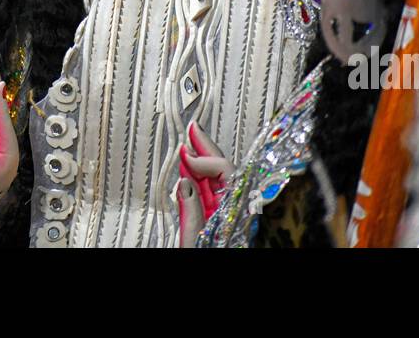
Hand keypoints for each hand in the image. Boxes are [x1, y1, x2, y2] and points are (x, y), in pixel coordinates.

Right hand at [177, 122, 228, 247]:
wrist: (216, 289)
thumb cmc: (212, 259)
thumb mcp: (197, 241)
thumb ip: (191, 212)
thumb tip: (184, 181)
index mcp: (234, 211)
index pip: (225, 171)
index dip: (206, 157)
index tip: (186, 152)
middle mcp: (233, 210)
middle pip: (224, 170)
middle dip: (206, 148)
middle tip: (193, 128)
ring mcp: (227, 216)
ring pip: (216, 182)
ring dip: (200, 162)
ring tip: (189, 145)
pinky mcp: (219, 224)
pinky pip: (211, 196)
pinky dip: (198, 181)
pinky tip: (189, 173)